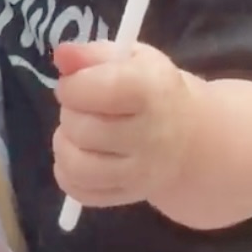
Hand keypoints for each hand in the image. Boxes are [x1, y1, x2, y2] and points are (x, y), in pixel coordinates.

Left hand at [53, 41, 194, 209]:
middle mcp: (151, 136)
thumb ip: (93, 54)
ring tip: (74, 130)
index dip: (73, 84)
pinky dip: (67, 173)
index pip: (99, 90)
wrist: (190, 136)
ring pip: (78, 166)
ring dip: (64, 143)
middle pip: (84, 129)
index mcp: (153, 91)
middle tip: (79, 105)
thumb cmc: (154, 88)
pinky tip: (78, 154)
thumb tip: (61, 54)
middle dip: (70, 112)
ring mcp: (141, 173)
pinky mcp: (128, 196)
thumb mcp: (132, 58)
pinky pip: (80, 192)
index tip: (74, 81)